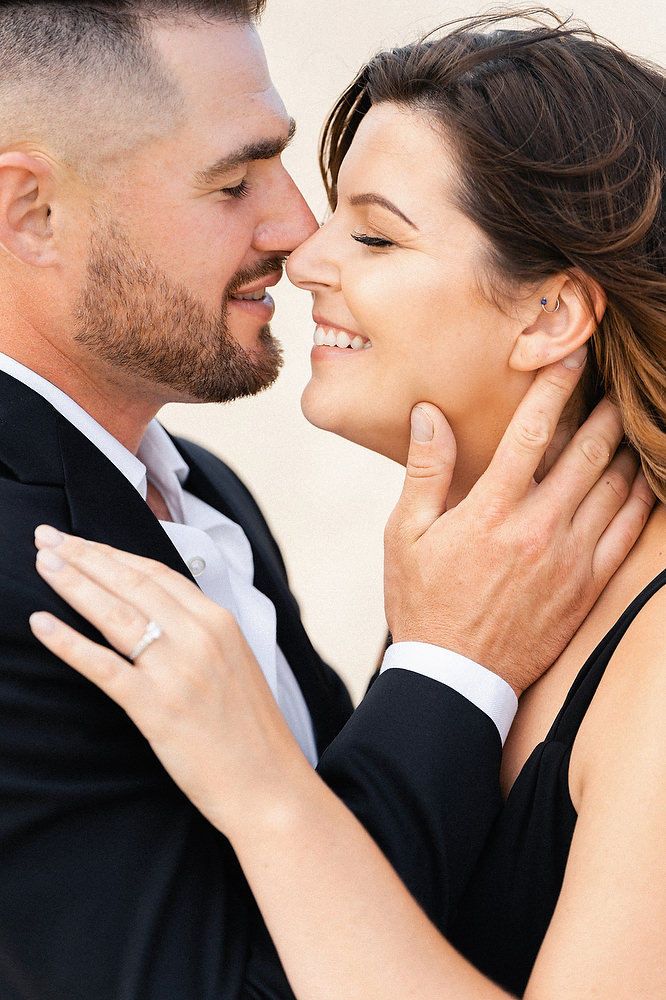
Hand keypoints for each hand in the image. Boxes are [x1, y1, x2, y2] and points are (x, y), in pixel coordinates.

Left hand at [29, 529, 303, 834]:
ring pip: (114, 613)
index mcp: (219, 621)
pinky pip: (103, 666)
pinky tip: (41, 623)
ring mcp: (177, 670)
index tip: (83, 541)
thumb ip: (198, 632)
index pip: (156, 572)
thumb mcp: (234, 662)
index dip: (113, 552)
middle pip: (130, 582)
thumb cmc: (250, 730)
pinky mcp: (157, 706)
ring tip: (41, 563)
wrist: (269, 784)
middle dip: (84, 555)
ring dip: (72, 582)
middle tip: (48, 537)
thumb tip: (156, 611)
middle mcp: (199, 636)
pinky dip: (68, 642)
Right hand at [384, 350, 654, 695]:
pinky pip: (628, 532)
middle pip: (587, 452)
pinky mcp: (587, 587)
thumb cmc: (423, 602)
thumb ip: (425, 471)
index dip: (556, 387)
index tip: (573, 357)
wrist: (456, 676)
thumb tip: (429, 414)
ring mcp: (569, 559)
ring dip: (626, 448)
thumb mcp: (405, 536)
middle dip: (605, 411)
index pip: (532, 432)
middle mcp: (538, 529)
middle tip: (614, 385)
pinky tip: (644, 479)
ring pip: (615, 488)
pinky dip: (641, 498)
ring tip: (631, 423)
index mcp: (491, 511)